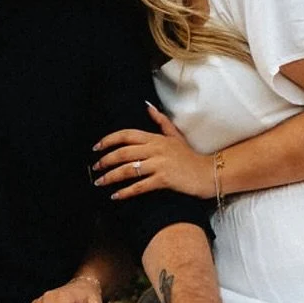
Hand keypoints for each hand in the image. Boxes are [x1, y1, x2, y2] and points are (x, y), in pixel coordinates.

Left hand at [93, 104, 211, 200]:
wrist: (208, 173)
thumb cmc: (191, 156)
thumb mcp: (175, 136)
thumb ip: (161, 121)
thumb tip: (148, 106)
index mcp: (156, 138)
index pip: (127, 134)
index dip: (109, 140)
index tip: (96, 147)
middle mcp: (156, 149)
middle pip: (123, 152)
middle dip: (106, 160)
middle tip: (95, 168)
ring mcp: (160, 164)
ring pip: (128, 169)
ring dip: (111, 177)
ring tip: (100, 182)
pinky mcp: (164, 179)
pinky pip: (140, 185)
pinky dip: (126, 191)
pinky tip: (116, 196)